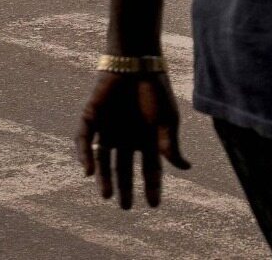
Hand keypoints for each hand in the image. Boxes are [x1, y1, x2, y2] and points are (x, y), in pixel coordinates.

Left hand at [76, 72, 189, 208]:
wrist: (136, 64)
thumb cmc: (155, 90)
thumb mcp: (167, 120)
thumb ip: (171, 145)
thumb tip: (185, 169)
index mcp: (145, 138)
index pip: (149, 168)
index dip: (152, 186)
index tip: (154, 205)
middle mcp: (125, 138)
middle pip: (124, 168)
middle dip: (124, 188)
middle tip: (126, 207)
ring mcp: (107, 130)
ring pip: (103, 161)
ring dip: (104, 178)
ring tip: (107, 196)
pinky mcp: (91, 120)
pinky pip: (86, 141)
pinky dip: (85, 156)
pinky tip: (88, 171)